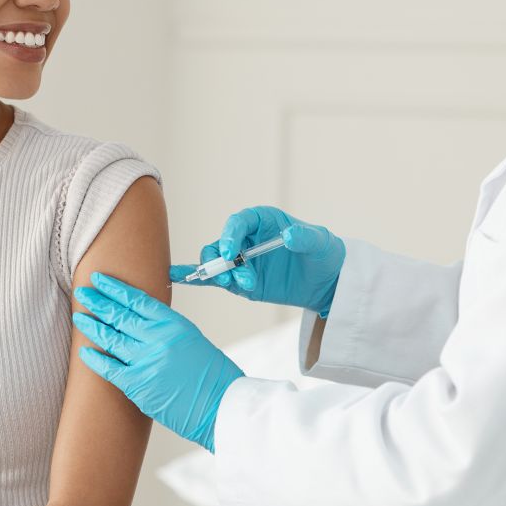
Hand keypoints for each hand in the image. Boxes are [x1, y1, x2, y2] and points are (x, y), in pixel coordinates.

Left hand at [72, 272, 243, 451]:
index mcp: (174, 324)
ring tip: (79, 316)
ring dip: (92, 326)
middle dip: (98, 302)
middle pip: (120, 315)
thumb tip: (141, 322)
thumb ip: (167, 329)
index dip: (115, 289)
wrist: (222, 406)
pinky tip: (84, 350)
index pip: (138, 300)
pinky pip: (109, 367)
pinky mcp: (138, 385)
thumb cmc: (213, 376)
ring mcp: (146, 361)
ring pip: (111, 338)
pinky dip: (94, 359)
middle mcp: (158, 339)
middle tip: (82, 292)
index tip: (100, 280)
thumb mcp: (192, 340)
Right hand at [168, 205, 345, 315]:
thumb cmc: (323, 253)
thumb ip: (304, 237)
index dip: (230, 235)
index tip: (232, 252)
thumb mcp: (319, 242)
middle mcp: (246, 239)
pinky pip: (215, 279)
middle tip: (237, 277)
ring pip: (217, 263)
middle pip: (220, 244)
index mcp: (261, 220)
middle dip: (223, 261)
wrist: (326, 281)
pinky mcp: (240, 281)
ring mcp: (241, 261)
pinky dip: (198, 278)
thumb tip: (289, 235)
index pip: (238, 223)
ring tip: (246, 285)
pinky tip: (179, 277)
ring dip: (223, 276)